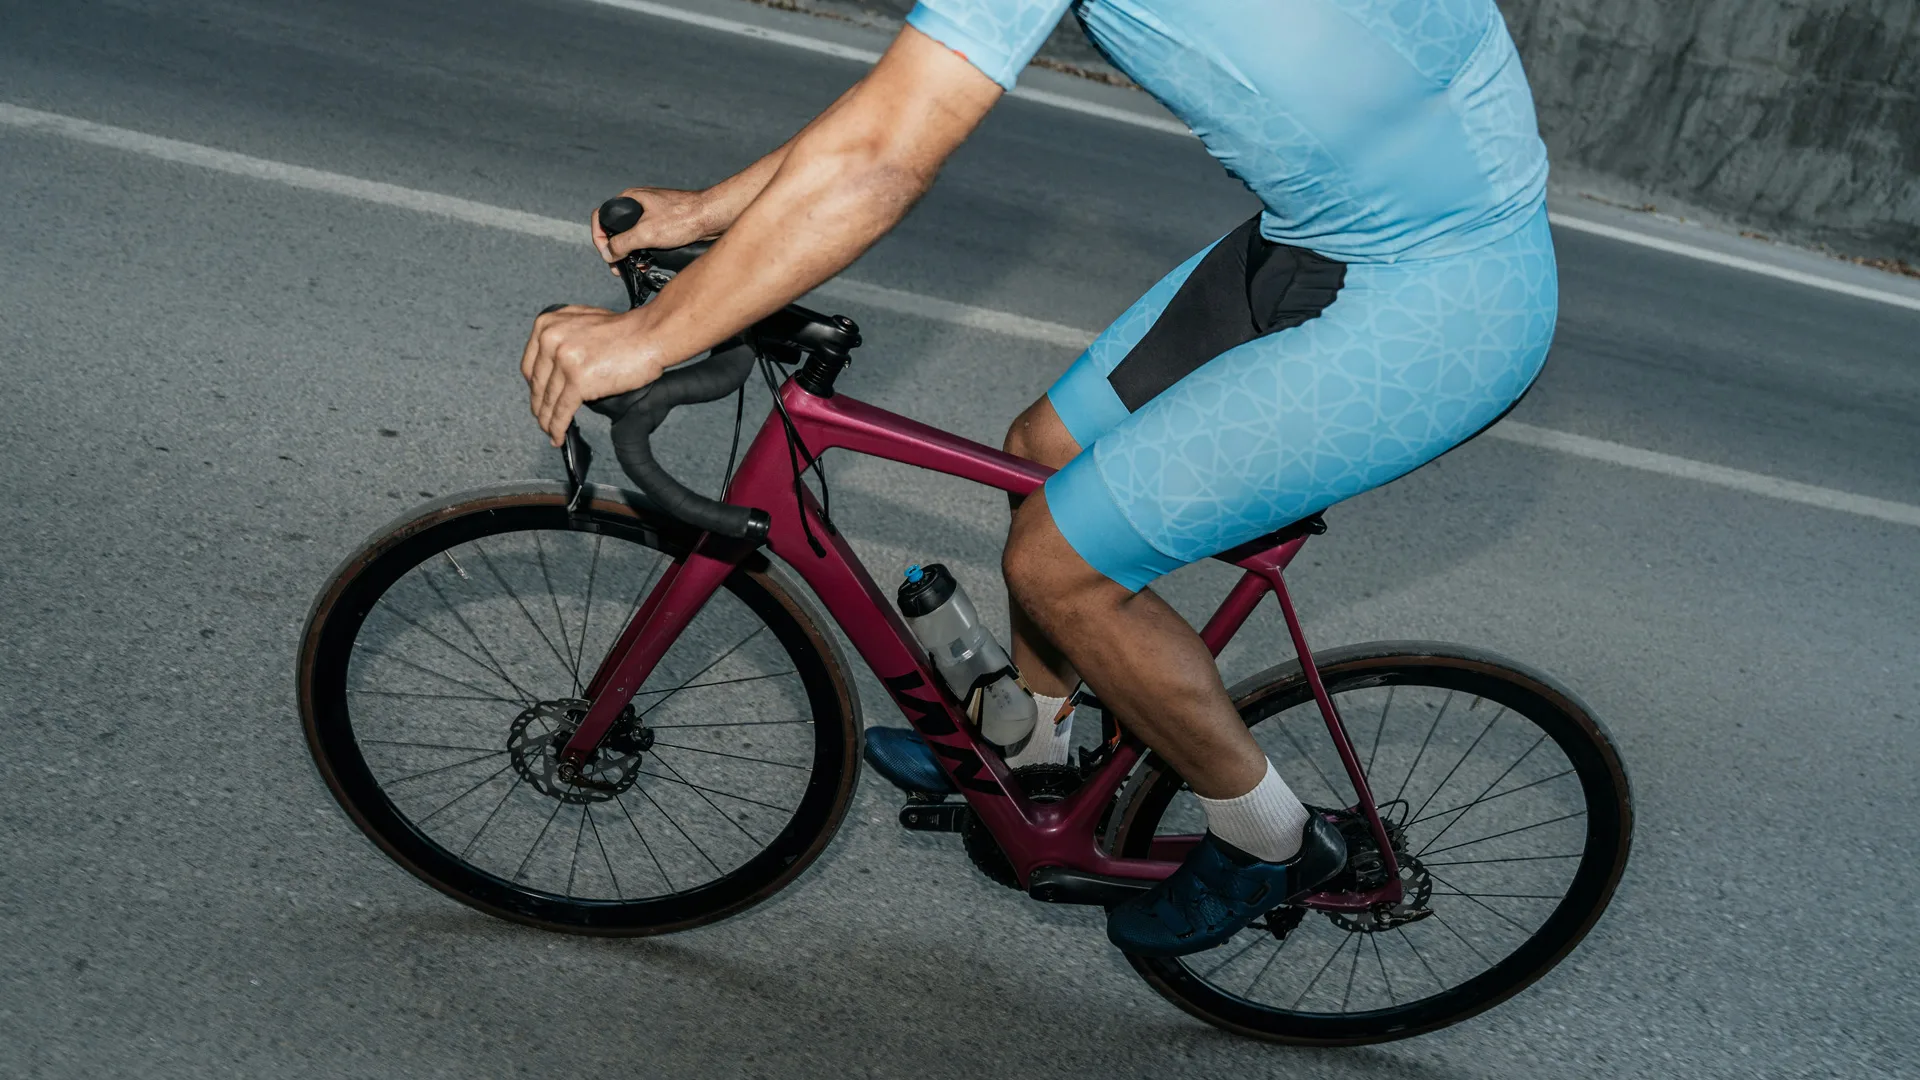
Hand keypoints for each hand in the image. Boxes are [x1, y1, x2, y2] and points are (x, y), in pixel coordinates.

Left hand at [521, 305, 659, 445]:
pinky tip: (559, 436)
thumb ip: (563, 339)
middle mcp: (551, 340)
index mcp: (548, 325)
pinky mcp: (578, 381)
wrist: (650, 334)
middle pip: (538, 384)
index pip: (530, 364)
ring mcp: (564, 361)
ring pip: (549, 400)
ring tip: (551, 432)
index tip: (538, 397)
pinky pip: (562, 411)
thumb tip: (554, 363)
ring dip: (548, 421)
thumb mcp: (582, 323)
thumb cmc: (626, 330)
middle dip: (540, 406)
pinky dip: (558, 427)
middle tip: (543, 419)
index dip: (534, 387)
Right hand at [590, 187, 717, 269]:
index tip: (607, 254)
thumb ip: (623, 243)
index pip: (602, 216)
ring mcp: (651, 215)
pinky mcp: (663, 225)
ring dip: (630, 254)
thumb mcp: (646, 232)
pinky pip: (646, 240)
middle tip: (618, 267)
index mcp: (630, 199)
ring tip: (633, 268)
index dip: (599, 237)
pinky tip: (647, 265)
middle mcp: (638, 205)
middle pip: (616, 229)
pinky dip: (643, 253)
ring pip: (632, 237)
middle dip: (615, 250)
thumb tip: (608, 254)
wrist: (712, 217)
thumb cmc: (683, 217)